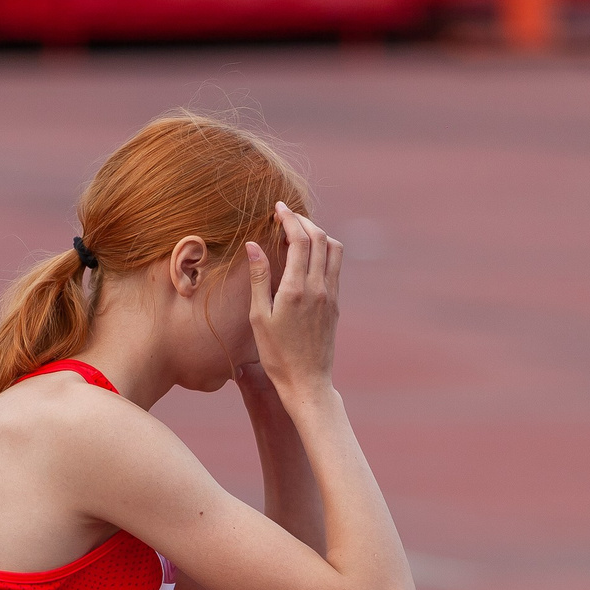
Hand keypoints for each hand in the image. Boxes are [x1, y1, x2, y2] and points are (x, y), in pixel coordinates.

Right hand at [245, 203, 341, 399]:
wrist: (307, 382)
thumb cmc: (276, 354)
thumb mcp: (259, 318)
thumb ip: (259, 278)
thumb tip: (253, 245)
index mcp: (296, 289)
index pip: (300, 240)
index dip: (290, 218)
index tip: (278, 208)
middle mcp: (319, 288)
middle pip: (320, 238)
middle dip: (304, 221)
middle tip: (286, 216)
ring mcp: (331, 295)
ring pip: (334, 249)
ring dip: (318, 233)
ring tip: (299, 232)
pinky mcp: (335, 304)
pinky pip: (335, 266)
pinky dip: (324, 251)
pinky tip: (308, 256)